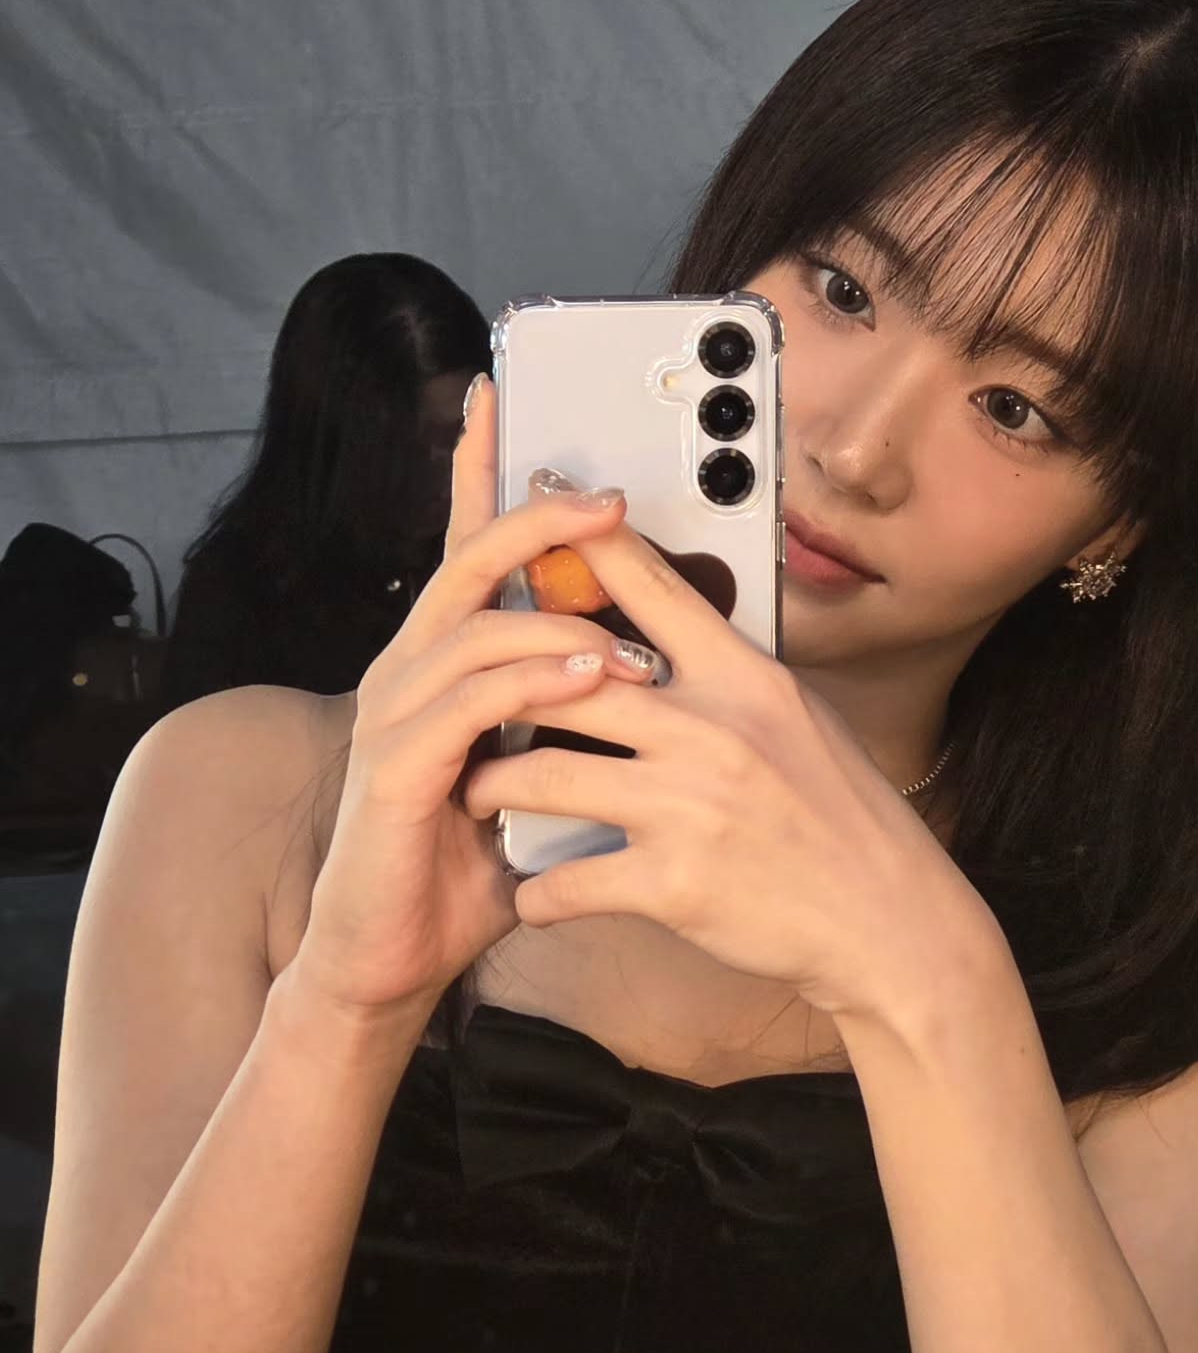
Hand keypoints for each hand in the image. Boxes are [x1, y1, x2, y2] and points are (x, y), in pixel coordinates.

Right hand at [288, 382, 658, 1043]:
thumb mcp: (535, 771)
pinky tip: (592, 681)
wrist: (397, 954)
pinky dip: (533, 683)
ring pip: (474, 627)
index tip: (499, 398)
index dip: (475, 472)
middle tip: (609, 500)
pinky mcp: (394, 769)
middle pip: (467, 562)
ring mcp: (395, 715)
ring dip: (562, 621)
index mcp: (446, 662)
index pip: (463, 550)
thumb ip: (569, 714)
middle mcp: (411, 671)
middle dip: (535, 519)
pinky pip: (468, 702)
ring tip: (634, 639)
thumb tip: (648, 665)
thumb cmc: (469, 860)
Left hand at [463, 513, 995, 1024]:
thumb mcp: (799, 718)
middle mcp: (711, 731)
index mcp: (744, 680)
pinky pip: (567, 880)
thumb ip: (728, 679)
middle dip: (501, 694)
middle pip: (569, 683)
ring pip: (545, 777)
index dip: (590, 544)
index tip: (541, 511)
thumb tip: (668, 642)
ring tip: (476, 795)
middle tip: (466, 704)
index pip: (655, 588)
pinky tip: (532, 892)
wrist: (886, 916)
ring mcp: (688, 806)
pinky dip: (537, 890)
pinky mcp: (673, 882)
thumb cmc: (843, 817)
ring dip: (495, 789)